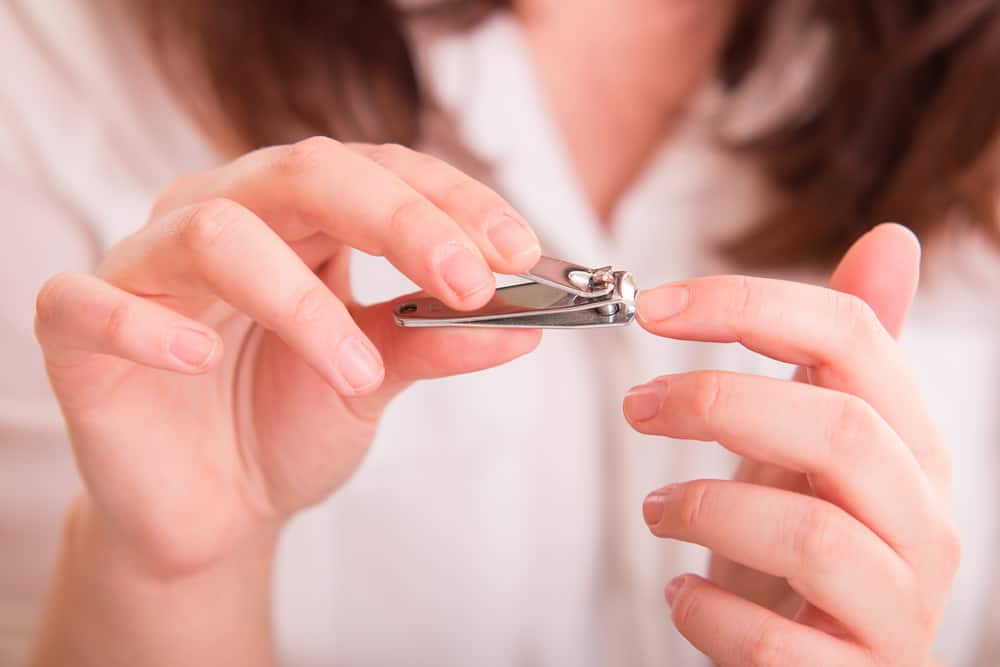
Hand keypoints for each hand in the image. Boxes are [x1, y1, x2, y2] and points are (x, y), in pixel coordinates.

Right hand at [34, 138, 541, 574]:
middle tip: (466, 281)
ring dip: (300, 301)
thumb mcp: (374, 382)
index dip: (450, 202)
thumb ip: (436, 344)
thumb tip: (524, 327)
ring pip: (214, 231)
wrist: (213, 510)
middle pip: (305, 174)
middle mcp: (224, 217)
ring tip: (355, 373)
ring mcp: (149, 266)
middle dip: (399, 220)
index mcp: (298, 218)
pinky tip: (198, 356)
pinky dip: (146, 325)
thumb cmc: (284, 425)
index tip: (517, 251)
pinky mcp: (78, 328)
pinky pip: (90, 303)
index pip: (377, 172)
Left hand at [623, 224, 959, 664]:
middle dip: (717, 402)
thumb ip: (846, 357)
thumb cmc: (806, 547)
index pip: (852, 339)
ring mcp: (900, 608)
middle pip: (836, 428)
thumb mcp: (815, 443)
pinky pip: (775, 644)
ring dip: (706, 509)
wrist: (819, 661)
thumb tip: (890, 241)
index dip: (746, 307)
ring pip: (810, 534)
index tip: (654, 307)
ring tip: (656, 510)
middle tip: (638, 405)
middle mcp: (923, 523)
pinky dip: (707, 610)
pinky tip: (683, 593)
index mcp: (910, 447)